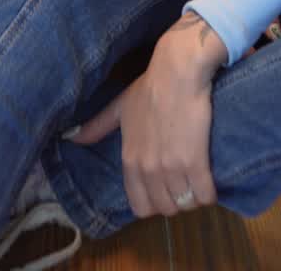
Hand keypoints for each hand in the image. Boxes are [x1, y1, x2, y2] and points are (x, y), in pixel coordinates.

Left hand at [71, 12, 225, 217]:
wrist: (178, 72)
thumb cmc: (149, 88)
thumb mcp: (120, 107)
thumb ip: (97, 126)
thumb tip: (71, 137)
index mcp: (130, 160)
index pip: (140, 207)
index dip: (154, 202)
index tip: (164, 187)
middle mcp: (148, 169)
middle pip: (166, 209)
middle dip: (176, 200)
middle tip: (183, 182)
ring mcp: (171, 168)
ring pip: (186, 204)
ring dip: (193, 196)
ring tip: (197, 178)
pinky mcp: (195, 163)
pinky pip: (205, 196)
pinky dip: (209, 193)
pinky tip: (210, 180)